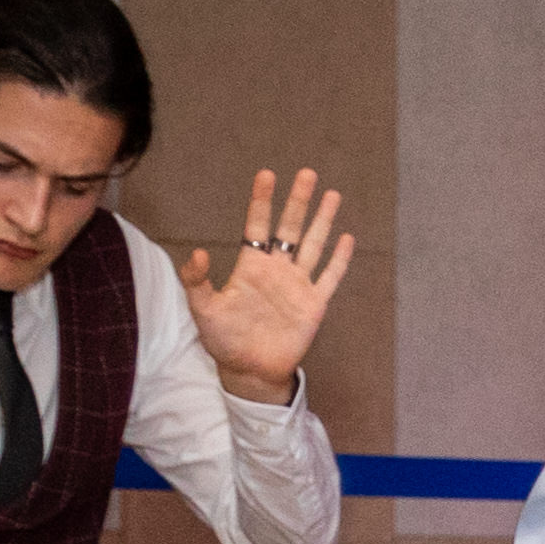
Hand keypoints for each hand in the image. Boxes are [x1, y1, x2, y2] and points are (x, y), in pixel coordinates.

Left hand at [185, 169, 356, 400]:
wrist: (250, 369)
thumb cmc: (224, 340)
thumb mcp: (203, 309)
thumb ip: (197, 281)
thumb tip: (199, 252)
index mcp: (251, 266)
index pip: (257, 226)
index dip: (262, 201)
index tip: (267, 175)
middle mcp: (276, 270)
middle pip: (290, 228)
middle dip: (298, 201)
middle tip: (307, 173)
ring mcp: (297, 285)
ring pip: (313, 245)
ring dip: (322, 221)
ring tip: (332, 195)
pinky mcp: (314, 304)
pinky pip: (330, 277)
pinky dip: (339, 259)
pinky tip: (347, 239)